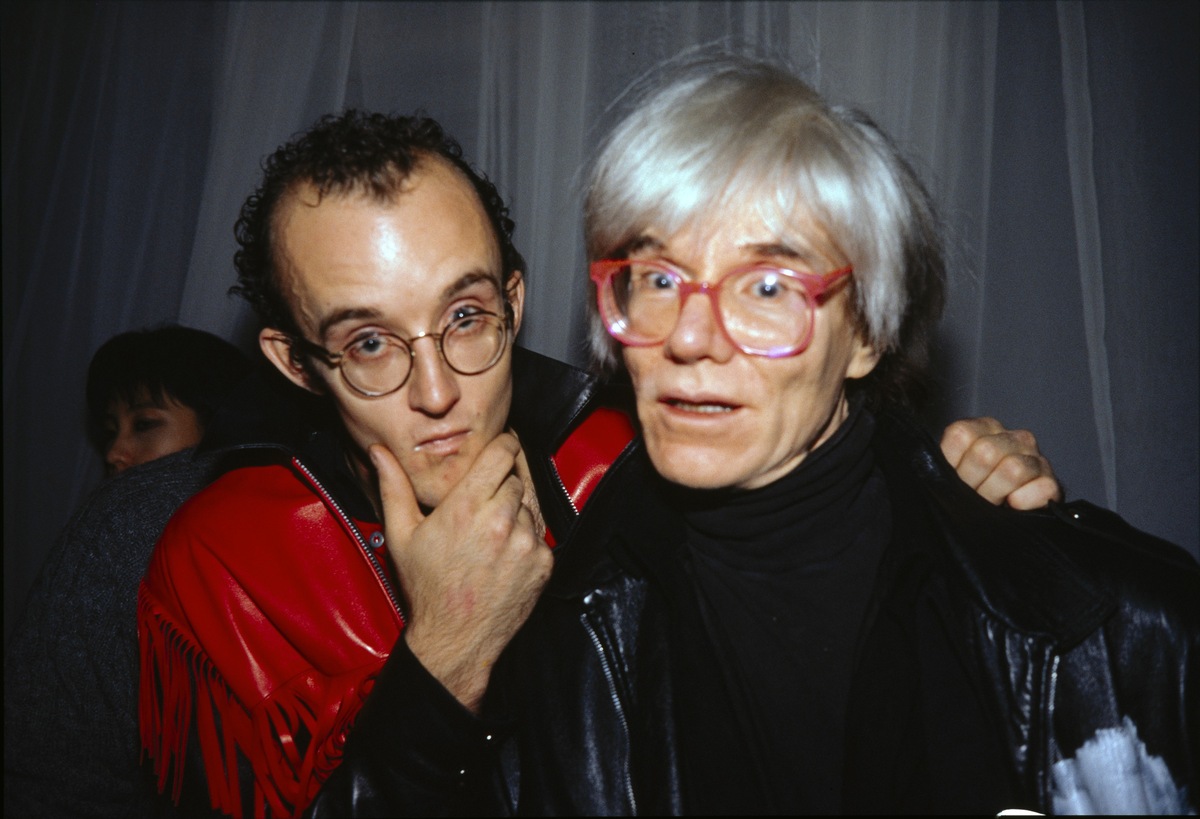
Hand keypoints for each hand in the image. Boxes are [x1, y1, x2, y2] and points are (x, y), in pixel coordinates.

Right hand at [370, 432, 551, 711]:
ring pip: (529, 505)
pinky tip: (504, 554)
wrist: (454, 639)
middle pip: (515, 478)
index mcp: (467, 507)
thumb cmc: (426, 587)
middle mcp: (501, 521)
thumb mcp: (401, 535)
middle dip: (502, 484)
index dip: (503, 444)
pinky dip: (527, 538)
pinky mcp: (543, 563)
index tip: (498, 448)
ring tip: (490, 535)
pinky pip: (540, 534)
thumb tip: (379, 451)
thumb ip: (394, 487)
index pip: (502, 452)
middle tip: (483, 503)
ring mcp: (527, 543)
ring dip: (515, 512)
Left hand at [940, 417, 1062, 509]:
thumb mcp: (949, 477)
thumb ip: (941, 464)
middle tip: (974, 496)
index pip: (961, 435)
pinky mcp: (1053, 483)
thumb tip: (934, 468)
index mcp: (984, 428)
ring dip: (997, 494)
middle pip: (986, 452)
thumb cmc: (969, 496)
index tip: (956, 479)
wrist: (998, 524)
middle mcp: (1014, 437)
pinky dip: (1024, 502)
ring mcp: (1037, 458)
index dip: (954, 465)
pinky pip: (1040, 488)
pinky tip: (1014, 506)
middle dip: (974, 483)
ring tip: (993, 503)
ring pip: (1013, 469)